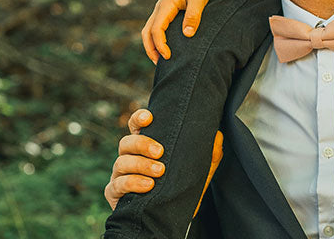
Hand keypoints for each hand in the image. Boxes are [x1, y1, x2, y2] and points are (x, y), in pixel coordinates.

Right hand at [104, 109, 223, 210]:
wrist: (170, 216)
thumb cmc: (181, 184)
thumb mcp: (199, 169)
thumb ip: (209, 152)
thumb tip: (218, 134)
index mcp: (145, 144)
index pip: (136, 125)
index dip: (139, 118)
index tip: (150, 117)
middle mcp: (129, 156)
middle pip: (126, 142)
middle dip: (142, 144)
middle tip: (160, 151)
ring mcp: (120, 174)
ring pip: (121, 162)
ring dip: (141, 165)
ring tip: (159, 171)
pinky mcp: (116, 193)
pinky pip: (117, 185)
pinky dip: (132, 183)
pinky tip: (148, 186)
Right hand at [141, 0, 216, 62]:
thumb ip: (193, 16)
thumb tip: (187, 34)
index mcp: (166, 6)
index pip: (156, 30)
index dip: (160, 45)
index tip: (168, 57)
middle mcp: (160, 7)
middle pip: (147, 32)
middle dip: (150, 49)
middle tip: (160, 64)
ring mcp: (162, 7)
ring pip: (149, 28)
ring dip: (152, 44)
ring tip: (160, 58)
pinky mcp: (167, 7)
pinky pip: (156, 24)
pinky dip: (156, 37)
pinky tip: (166, 44)